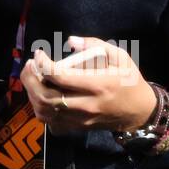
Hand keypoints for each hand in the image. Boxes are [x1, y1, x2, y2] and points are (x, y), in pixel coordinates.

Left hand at [19, 37, 157, 133]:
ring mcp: (81, 119)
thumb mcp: (120, 57)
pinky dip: (41, 109)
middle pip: (47, 97)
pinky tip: (42, 95)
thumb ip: (95, 45)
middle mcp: (87, 104)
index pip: (60, 77)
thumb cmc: (128, 81)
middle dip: (30, 80)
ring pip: (46, 112)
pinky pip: (51, 122)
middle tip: (30, 66)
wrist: (139, 112)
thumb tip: (71, 41)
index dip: (43, 64)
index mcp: (98, 84)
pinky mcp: (79, 127)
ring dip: (32, 94)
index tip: (39, 54)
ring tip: (32, 78)